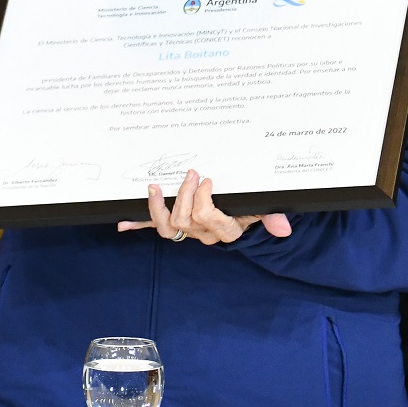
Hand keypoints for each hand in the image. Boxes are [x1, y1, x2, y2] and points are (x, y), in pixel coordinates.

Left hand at [114, 170, 291, 244]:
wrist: (244, 216)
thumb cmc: (251, 206)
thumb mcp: (263, 207)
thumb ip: (271, 215)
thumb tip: (283, 228)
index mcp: (226, 229)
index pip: (209, 219)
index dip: (203, 201)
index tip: (207, 180)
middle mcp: (205, 233)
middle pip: (186, 220)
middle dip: (184, 194)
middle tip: (190, 173)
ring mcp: (189, 230)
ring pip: (169, 228)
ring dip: (158, 207)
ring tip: (155, 188)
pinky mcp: (176, 224)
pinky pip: (157, 227)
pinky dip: (139, 224)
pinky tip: (123, 222)